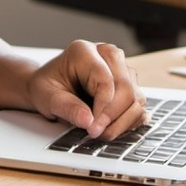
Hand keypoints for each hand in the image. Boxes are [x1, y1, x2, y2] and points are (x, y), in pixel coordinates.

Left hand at [27, 40, 145, 139]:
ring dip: (122, 123)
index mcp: (84, 51)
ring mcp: (122, 70)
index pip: (105, 81)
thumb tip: (88, 121)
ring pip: (136, 99)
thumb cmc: (46, 87)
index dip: (102, 109)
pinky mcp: (130, 85)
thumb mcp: (46, 97)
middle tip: (96, 134)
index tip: (92, 129)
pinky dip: (128, 123)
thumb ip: (66, 108)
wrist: (50, 86)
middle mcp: (108, 55)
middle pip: (126, 90)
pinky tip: (110, 129)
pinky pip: (139, 107)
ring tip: (101, 134)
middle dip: (113, 118)